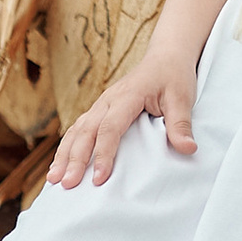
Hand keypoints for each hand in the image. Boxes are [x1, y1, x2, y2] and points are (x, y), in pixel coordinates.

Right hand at [51, 47, 200, 190]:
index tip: (99, 178)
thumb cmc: (174, 76)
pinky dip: (67, 146)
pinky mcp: (100, 110)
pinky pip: (79, 128)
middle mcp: (108, 100)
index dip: (103, 153)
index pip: (110, 127)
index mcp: (127, 96)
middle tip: (67, 184)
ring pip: (77, 129)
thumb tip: (188, 149)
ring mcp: (101, 104)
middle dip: (75, 158)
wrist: (165, 56)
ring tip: (53, 179)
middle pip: (86, 130)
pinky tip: (59, 164)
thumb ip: (181, 123)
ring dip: (64, 154)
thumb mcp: (182, 97)